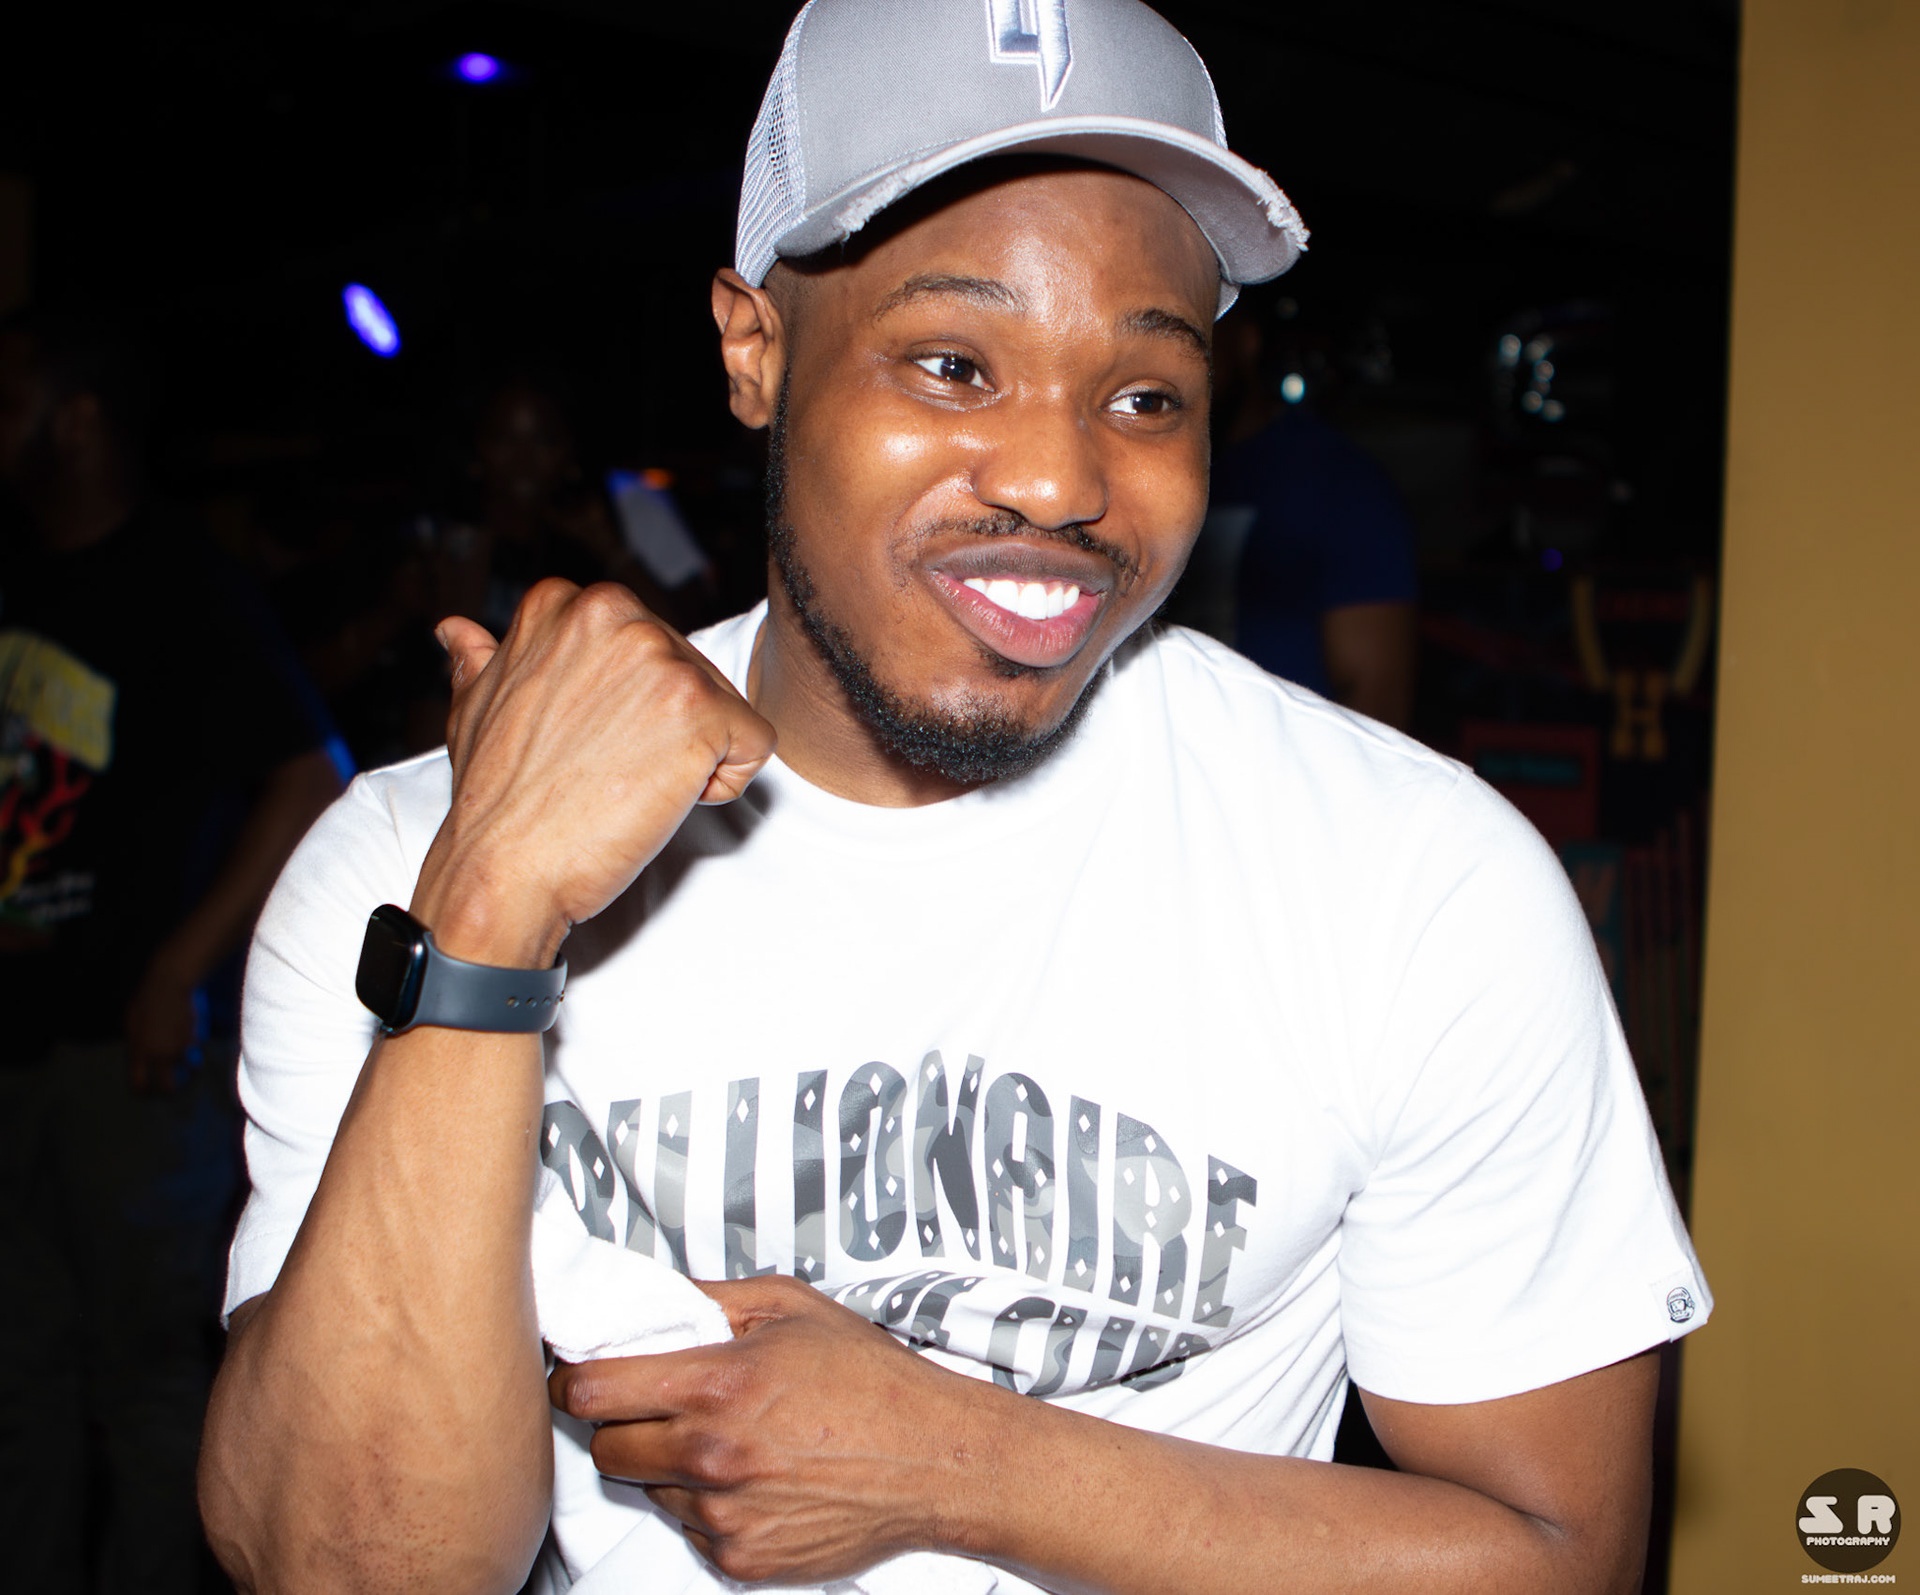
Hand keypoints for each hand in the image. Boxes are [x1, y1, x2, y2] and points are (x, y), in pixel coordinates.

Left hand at [124, 956, 200, 1092]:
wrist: (168, 984)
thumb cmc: (146, 999)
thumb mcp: (131, 1022)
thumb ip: (135, 1042)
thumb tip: (139, 1055)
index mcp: (138, 1051)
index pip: (139, 1084)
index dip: (144, 1092)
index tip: (148, 1093)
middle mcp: (159, 1054)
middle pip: (168, 1086)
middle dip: (172, 1090)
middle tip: (175, 1086)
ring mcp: (178, 1047)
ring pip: (188, 1069)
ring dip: (190, 1069)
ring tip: (191, 1064)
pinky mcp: (194, 1038)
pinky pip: (196, 1051)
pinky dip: (196, 1050)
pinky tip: (193, 1039)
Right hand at [418, 579, 775, 961]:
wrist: (504, 869)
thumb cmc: (494, 799)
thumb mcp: (476, 708)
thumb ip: (488, 660)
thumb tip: (457, 631)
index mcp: (571, 603)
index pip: (649, 645)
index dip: (627, 706)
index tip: (584, 741)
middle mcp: (618, 614)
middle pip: (694, 673)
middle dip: (665, 730)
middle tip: (605, 769)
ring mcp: (664, 660)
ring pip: (726, 707)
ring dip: (691, 758)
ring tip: (626, 784)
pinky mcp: (704, 711)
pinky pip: (756, 744)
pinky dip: (723, 784)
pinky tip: (661, 800)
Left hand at [549, 1276, 988, 1585]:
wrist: (933, 1458)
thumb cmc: (871, 1380)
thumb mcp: (793, 1307)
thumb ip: (712, 1299)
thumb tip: (654, 1301)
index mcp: (717, 1384)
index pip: (592, 1391)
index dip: (573, 1381)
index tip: (575, 1379)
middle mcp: (710, 1454)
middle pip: (605, 1448)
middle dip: (620, 1424)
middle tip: (656, 1407)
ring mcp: (723, 1513)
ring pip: (647, 1490)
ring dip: (667, 1466)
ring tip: (727, 1441)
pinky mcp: (740, 1557)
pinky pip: (689, 1529)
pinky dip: (707, 1506)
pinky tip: (753, 1479)